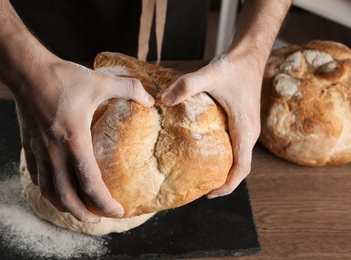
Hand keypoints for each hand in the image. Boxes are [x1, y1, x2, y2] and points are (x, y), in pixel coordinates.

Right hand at [15, 59, 153, 221]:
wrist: (27, 70)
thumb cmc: (63, 77)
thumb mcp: (101, 82)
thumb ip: (129, 89)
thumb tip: (150, 99)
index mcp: (74, 140)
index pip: (90, 184)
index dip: (105, 203)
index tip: (118, 211)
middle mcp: (55, 152)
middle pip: (67, 196)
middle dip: (85, 214)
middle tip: (99, 219)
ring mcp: (39, 151)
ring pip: (49, 191)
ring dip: (65, 206)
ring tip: (79, 211)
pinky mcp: (29, 145)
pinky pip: (36, 176)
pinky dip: (47, 190)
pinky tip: (56, 191)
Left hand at [161, 52, 261, 196]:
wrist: (250, 54)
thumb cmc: (234, 66)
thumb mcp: (209, 74)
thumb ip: (186, 86)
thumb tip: (162, 100)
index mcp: (244, 128)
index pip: (242, 168)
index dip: (228, 185)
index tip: (210, 194)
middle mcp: (249, 132)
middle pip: (241, 167)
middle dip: (224, 181)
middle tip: (201, 188)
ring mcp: (248, 127)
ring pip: (240, 157)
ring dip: (225, 170)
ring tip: (203, 175)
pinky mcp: (243, 121)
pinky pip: (237, 147)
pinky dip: (226, 156)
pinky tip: (208, 152)